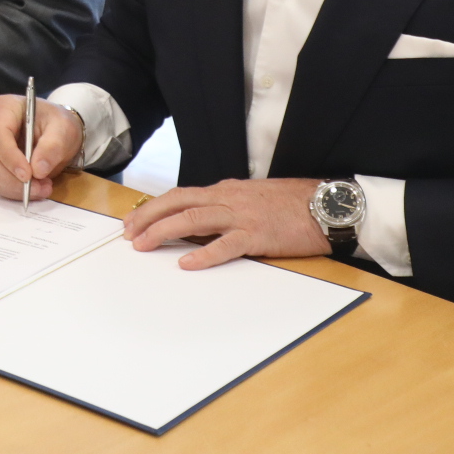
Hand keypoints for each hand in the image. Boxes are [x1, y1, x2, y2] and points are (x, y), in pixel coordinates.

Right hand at [0, 95, 82, 202]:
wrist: (55, 131)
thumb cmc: (56, 124)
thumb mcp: (63, 129)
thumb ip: (53, 146)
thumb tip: (38, 170)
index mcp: (3, 107)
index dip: (10, 157)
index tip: (28, 176)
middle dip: (12, 178)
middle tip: (39, 188)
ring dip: (13, 187)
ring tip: (41, 189)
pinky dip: (11, 190)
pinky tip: (32, 190)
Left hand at [123, 178, 329, 269]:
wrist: (325, 204)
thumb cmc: (291, 204)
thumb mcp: (251, 199)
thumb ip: (225, 208)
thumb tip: (199, 223)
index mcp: (225, 190)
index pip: (180, 195)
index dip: (153, 207)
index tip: (133, 221)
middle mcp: (228, 198)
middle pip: (177, 203)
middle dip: (147, 217)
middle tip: (127, 234)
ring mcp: (242, 216)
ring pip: (193, 219)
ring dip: (163, 231)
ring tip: (142, 245)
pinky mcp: (258, 235)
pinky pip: (225, 245)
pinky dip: (203, 254)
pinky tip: (186, 263)